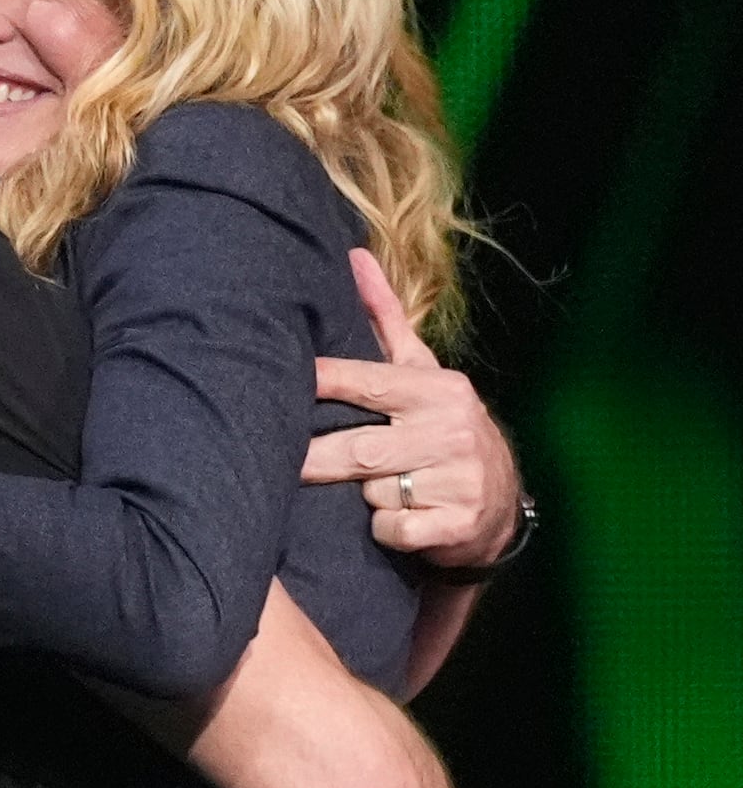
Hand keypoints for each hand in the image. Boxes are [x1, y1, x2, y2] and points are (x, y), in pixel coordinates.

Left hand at [302, 250, 520, 564]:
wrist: (500, 503)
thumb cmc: (442, 429)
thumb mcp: (422, 373)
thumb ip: (386, 320)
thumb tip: (355, 257)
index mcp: (438, 390)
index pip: (369, 383)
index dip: (326, 382)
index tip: (290, 380)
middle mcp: (451, 430)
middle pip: (360, 449)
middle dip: (319, 461)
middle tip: (287, 464)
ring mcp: (458, 479)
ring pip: (374, 493)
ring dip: (366, 497)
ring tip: (382, 490)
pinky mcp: (456, 524)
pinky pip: (392, 530)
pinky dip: (386, 531)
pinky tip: (401, 521)